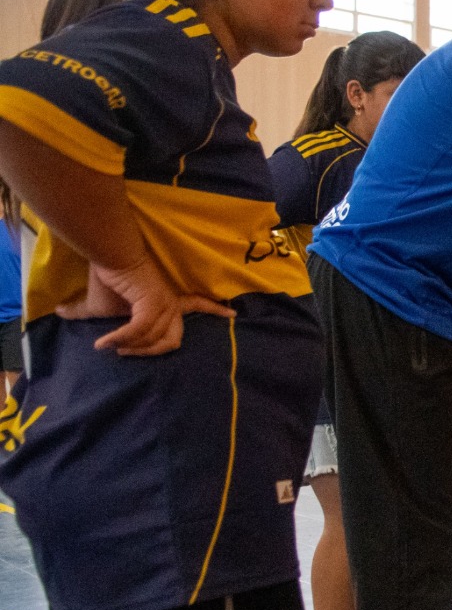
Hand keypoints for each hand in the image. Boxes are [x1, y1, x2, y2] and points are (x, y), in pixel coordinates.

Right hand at [57, 257, 234, 356]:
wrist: (106, 257)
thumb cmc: (107, 278)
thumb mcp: (96, 305)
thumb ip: (83, 313)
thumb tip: (59, 311)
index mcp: (168, 301)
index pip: (199, 305)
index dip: (216, 311)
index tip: (234, 315)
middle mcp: (171, 303)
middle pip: (172, 341)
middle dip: (149, 352)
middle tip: (125, 352)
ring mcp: (164, 304)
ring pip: (154, 340)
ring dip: (130, 347)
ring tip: (110, 345)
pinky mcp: (152, 303)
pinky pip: (140, 331)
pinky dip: (122, 339)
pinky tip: (106, 343)